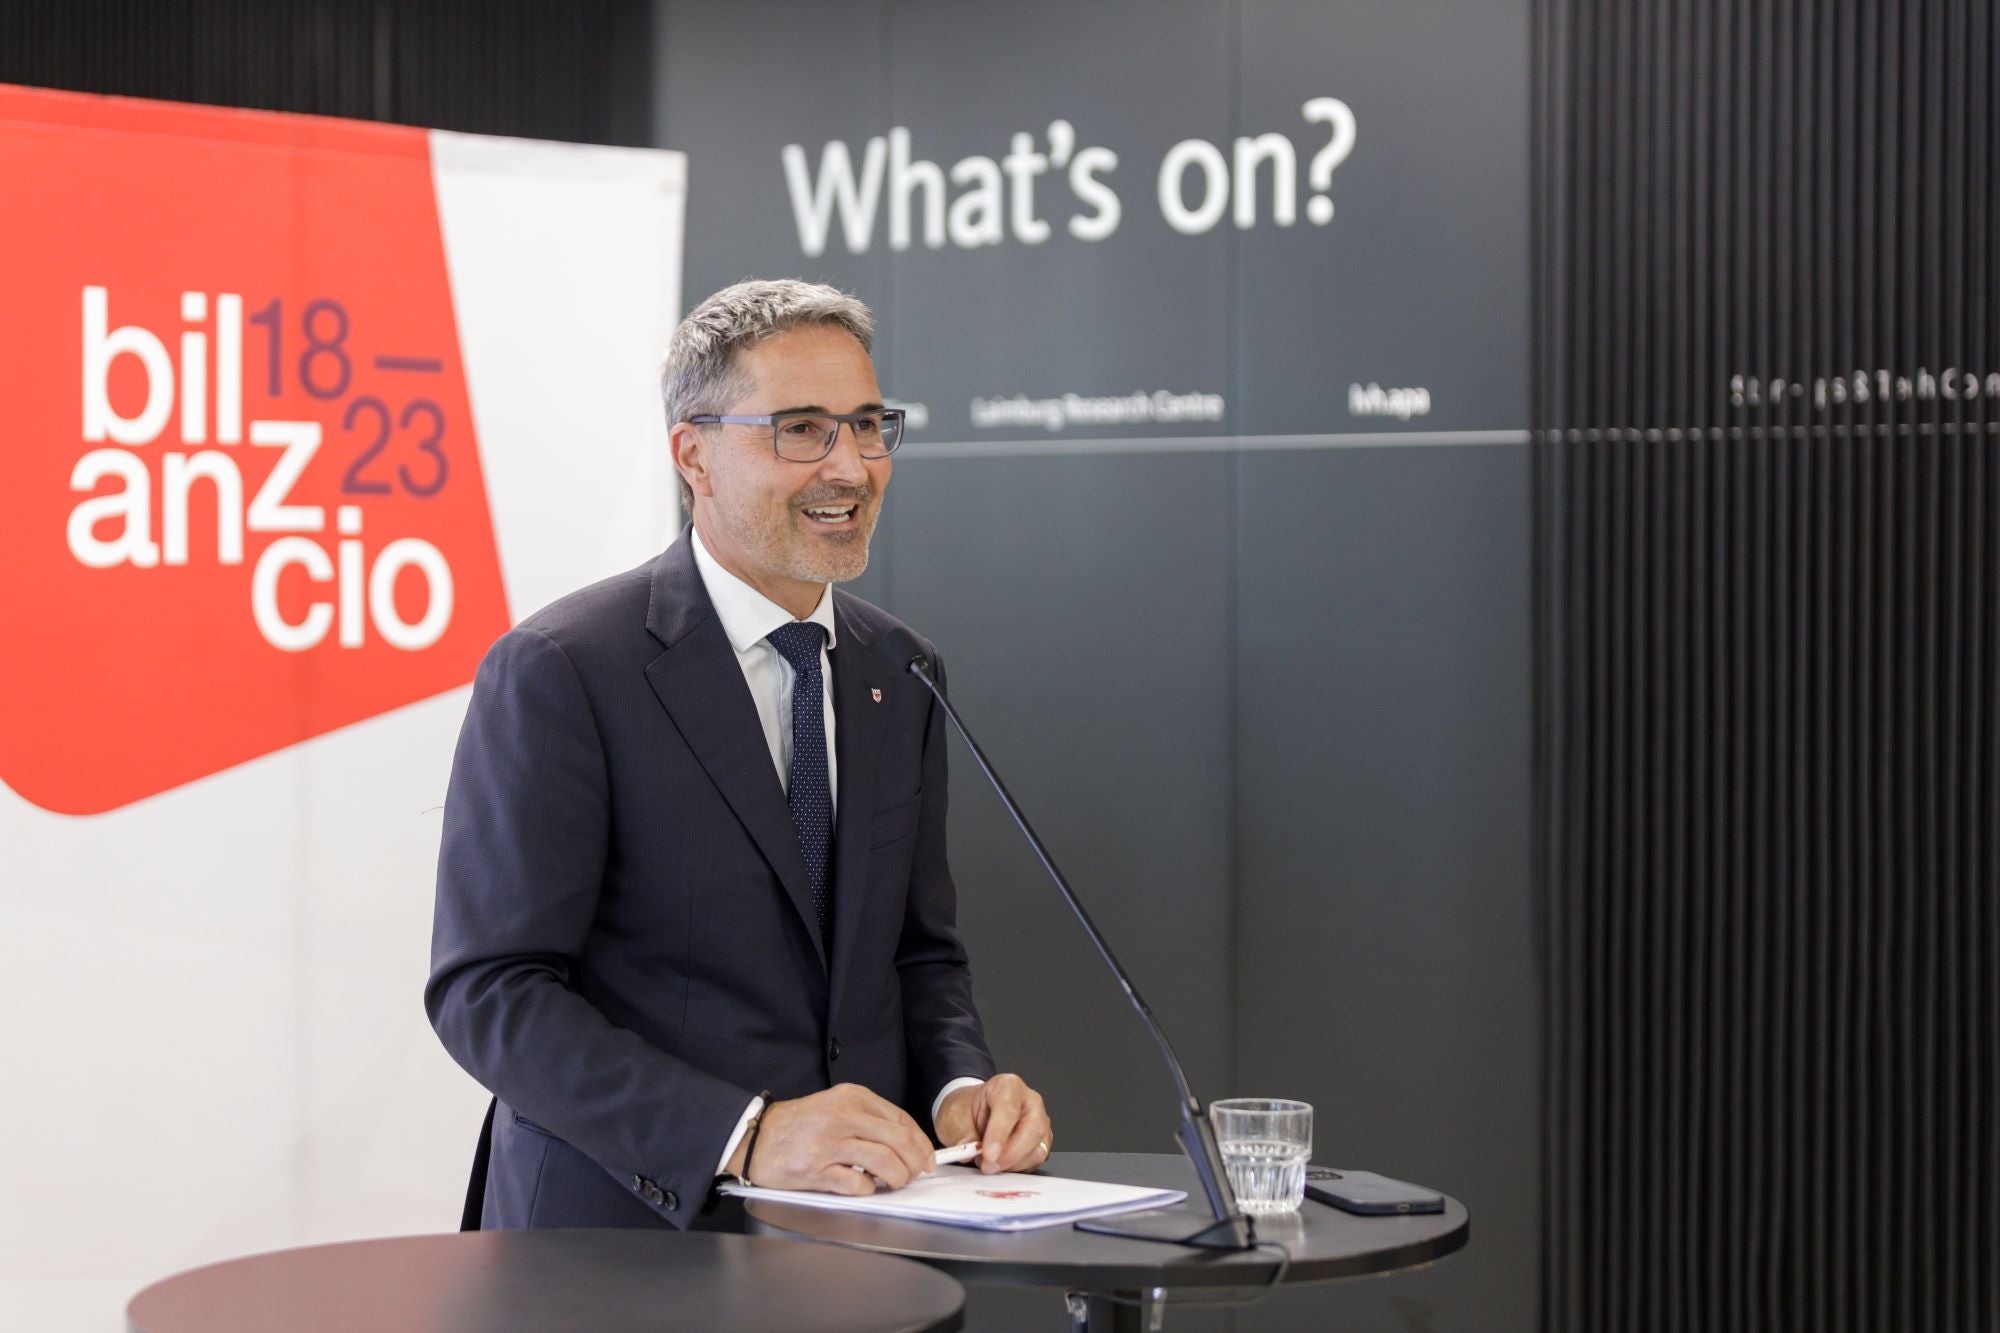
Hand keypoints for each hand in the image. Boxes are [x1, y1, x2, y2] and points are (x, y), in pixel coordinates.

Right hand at [731, 1084, 936, 1195]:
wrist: (757, 1137)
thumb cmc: (800, 1125)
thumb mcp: (837, 1106)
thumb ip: (870, 1120)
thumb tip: (908, 1144)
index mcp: (852, 1097)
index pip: (901, 1119)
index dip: (921, 1142)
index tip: (927, 1158)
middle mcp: (843, 1116)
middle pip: (899, 1140)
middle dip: (915, 1163)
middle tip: (915, 1175)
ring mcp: (829, 1143)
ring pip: (884, 1162)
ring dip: (897, 1178)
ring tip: (894, 1183)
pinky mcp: (816, 1170)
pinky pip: (857, 1184)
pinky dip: (869, 1190)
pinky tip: (864, 1187)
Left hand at [934, 1073, 1051, 1173]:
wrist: (970, 1112)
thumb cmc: (966, 1109)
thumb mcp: (953, 1118)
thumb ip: (962, 1136)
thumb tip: (969, 1152)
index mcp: (1007, 1086)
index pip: (1009, 1109)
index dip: (999, 1133)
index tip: (987, 1153)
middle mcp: (1029, 1102)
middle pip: (1032, 1129)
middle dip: (1009, 1154)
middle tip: (987, 1165)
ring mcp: (1039, 1122)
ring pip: (1037, 1149)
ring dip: (1012, 1164)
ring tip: (988, 1163)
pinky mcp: (1041, 1143)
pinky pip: (1035, 1161)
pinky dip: (1016, 1168)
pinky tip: (999, 1165)